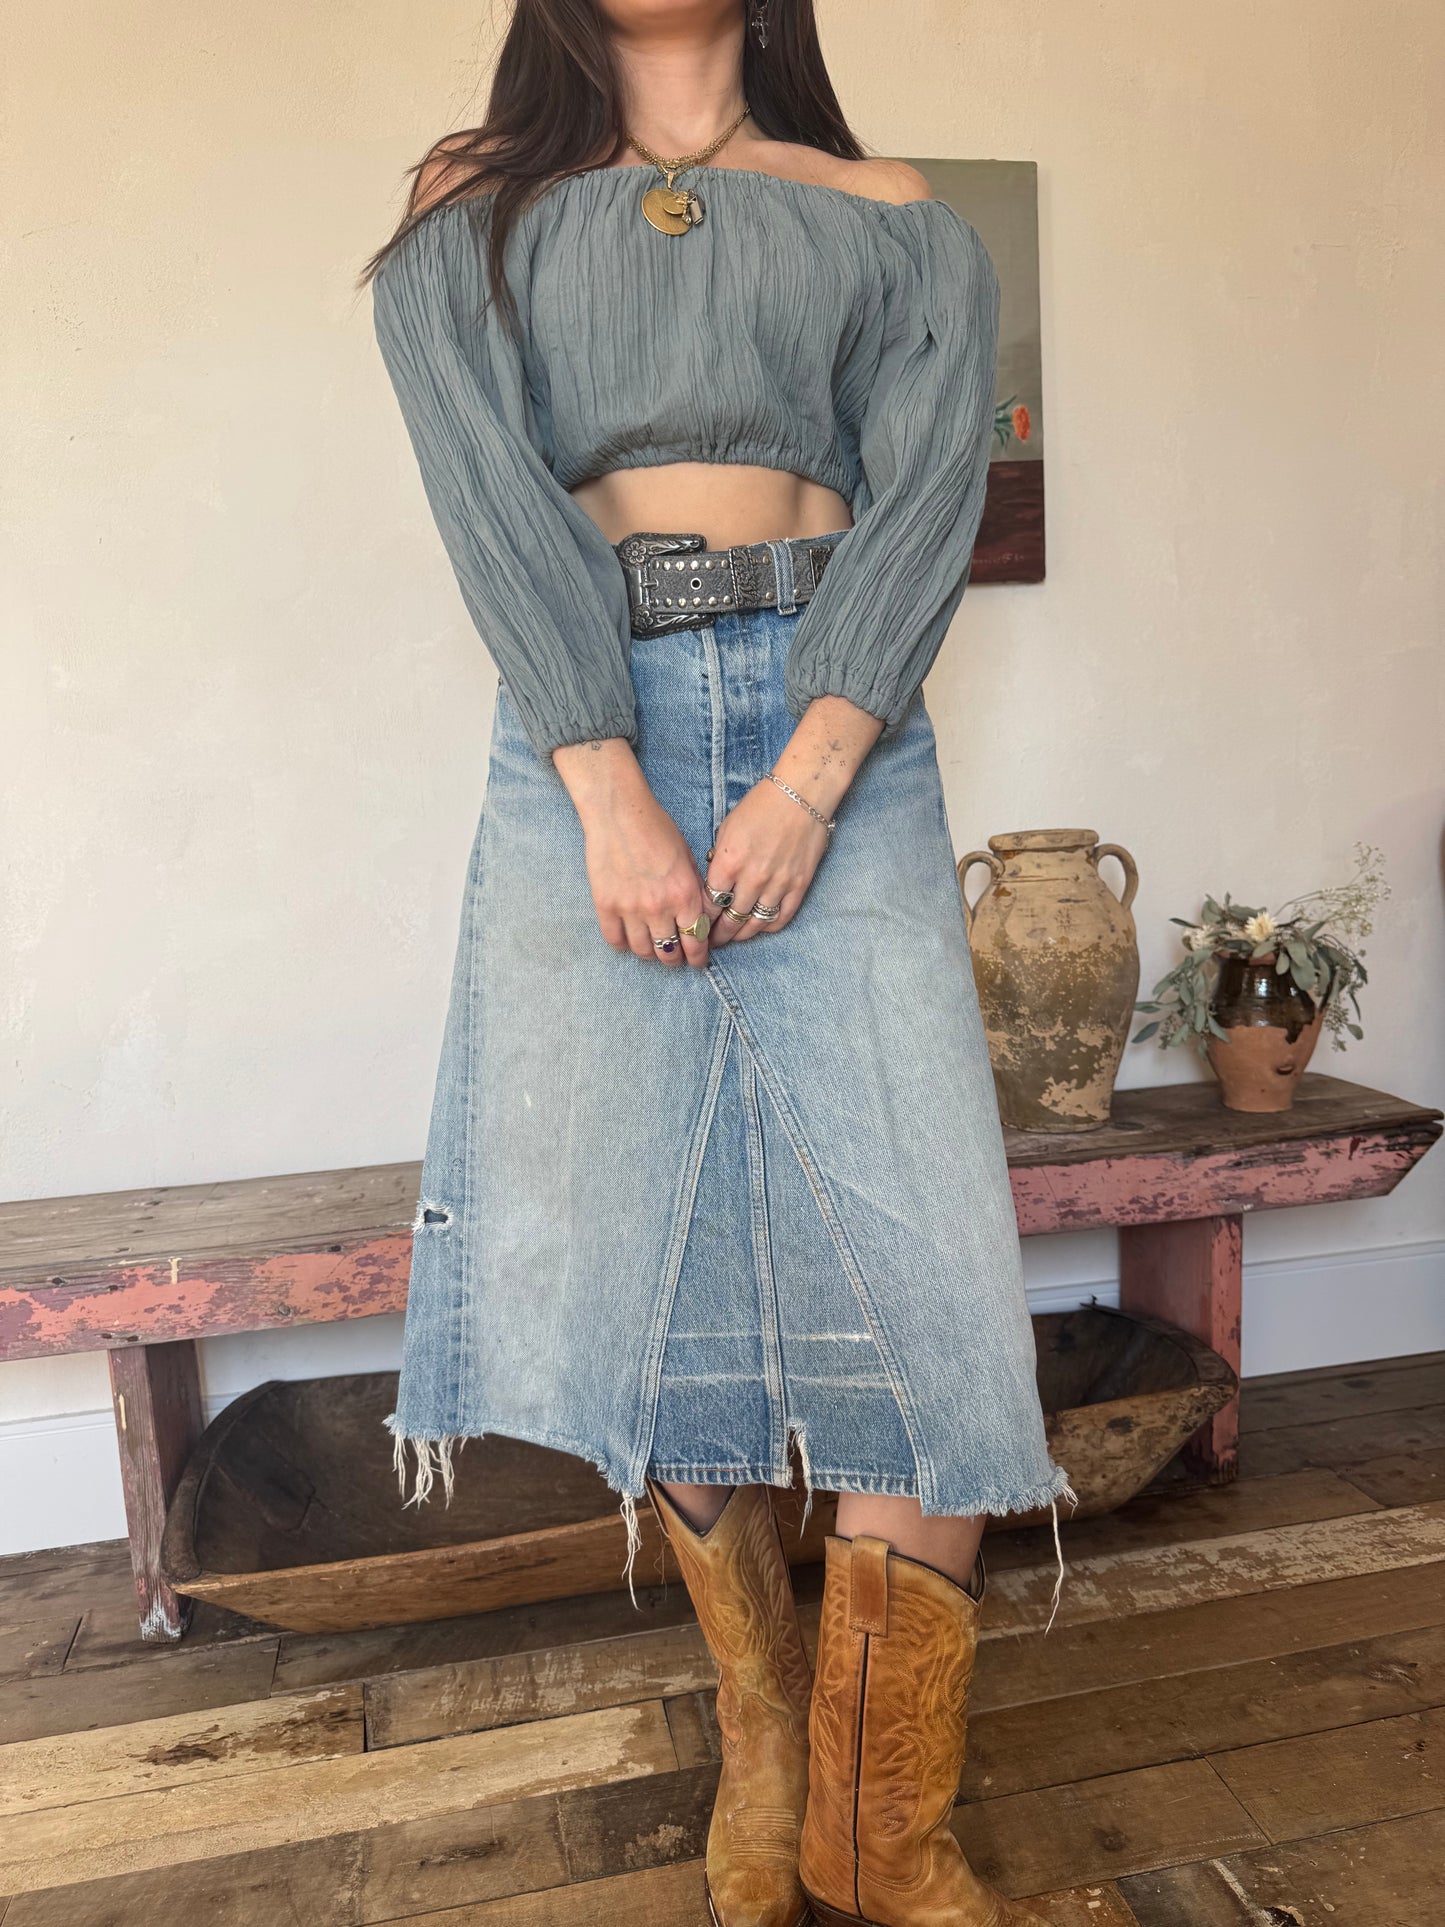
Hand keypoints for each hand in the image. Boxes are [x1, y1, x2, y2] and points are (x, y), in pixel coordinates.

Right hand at [552, 737, 709, 966]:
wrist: (619, 813)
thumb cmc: (657, 828)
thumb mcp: (688, 858)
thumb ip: (694, 890)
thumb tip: (698, 918)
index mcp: (685, 895)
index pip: (696, 942)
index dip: (698, 957)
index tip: (697, 961)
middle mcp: (660, 907)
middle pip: (669, 952)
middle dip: (675, 959)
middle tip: (675, 957)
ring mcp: (630, 909)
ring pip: (643, 950)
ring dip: (650, 953)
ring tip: (652, 947)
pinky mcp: (606, 906)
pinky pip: (615, 940)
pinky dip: (623, 945)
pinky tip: (628, 939)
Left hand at [705, 695, 883, 945]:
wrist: (801, 795)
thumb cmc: (760, 806)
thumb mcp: (727, 828)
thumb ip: (719, 859)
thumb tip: (716, 884)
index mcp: (729, 862)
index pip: (710, 903)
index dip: (702, 918)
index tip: (698, 925)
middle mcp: (752, 878)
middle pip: (730, 919)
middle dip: (718, 934)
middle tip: (712, 941)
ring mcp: (778, 884)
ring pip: (755, 924)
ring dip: (742, 935)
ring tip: (734, 938)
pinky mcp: (799, 885)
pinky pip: (781, 917)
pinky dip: (768, 927)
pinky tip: (759, 928)